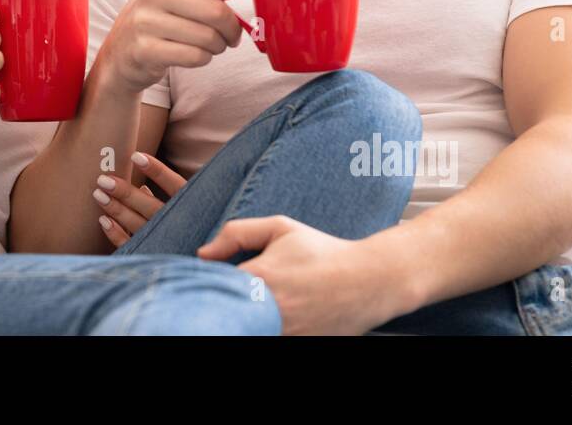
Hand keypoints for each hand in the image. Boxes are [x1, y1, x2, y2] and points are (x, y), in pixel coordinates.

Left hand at [93, 152, 187, 246]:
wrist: (200, 262)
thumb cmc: (193, 224)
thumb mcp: (193, 204)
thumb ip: (171, 192)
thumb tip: (143, 183)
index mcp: (192, 206)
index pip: (174, 185)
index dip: (156, 171)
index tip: (135, 156)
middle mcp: (179, 224)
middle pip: (150, 206)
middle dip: (126, 193)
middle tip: (103, 180)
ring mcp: (165, 241)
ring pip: (138, 225)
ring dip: (117, 210)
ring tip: (98, 194)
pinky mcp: (152, 255)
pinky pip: (132, 246)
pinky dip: (116, 234)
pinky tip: (103, 220)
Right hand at [97, 0, 249, 94]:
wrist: (123, 47)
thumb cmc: (163, 9)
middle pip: (218, 12)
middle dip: (232, 28)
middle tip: (228, 32)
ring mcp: (146, 21)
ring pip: (209, 38)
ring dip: (218, 45)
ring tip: (210, 42)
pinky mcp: (145, 49)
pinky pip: (195, 57)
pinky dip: (203, 58)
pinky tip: (193, 52)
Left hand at [197, 216, 414, 334]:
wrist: (368, 281)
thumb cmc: (321, 251)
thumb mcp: (280, 228)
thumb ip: (237, 234)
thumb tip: (202, 253)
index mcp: (260, 276)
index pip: (213, 286)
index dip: (206, 285)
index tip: (210, 280)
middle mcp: (269, 309)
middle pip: (225, 314)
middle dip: (220, 306)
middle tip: (228, 297)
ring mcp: (282, 331)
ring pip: (245, 327)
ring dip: (242, 318)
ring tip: (254, 304)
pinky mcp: (296, 343)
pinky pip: (265, 335)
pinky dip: (260, 327)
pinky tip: (267, 316)